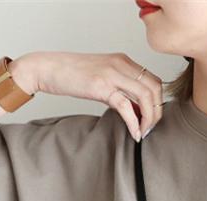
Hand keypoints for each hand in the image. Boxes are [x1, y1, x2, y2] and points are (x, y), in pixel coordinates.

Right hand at [12, 51, 163, 139]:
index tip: (151, 119)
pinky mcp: (101, 86)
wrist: (48, 68)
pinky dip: (134, 123)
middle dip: (157, 112)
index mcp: (124, 61)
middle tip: (150, 129)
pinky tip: (134, 133)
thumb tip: (135, 109)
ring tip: (143, 133)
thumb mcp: (102, 77)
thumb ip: (119, 88)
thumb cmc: (72, 75)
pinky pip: (126, 106)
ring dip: (149, 119)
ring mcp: (112, 74)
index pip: (153, 80)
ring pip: (145, 96)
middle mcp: (122, 64)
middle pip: (155, 88)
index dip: (158, 102)